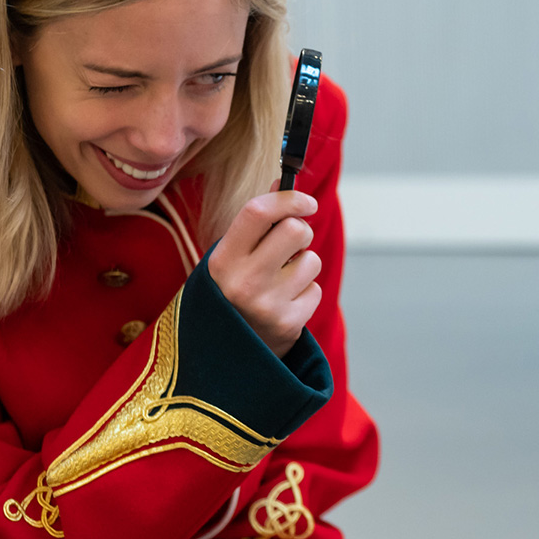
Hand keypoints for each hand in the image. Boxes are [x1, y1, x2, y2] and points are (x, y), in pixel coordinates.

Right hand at [208, 191, 321, 357]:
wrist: (224, 357)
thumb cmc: (230, 294)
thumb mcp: (230, 258)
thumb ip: (255, 222)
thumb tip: (282, 181)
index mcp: (222, 259)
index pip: (258, 211)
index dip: (289, 199)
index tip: (306, 202)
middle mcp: (242, 281)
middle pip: (296, 230)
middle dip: (301, 232)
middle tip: (291, 245)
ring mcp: (267, 305)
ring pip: (312, 260)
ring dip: (304, 266)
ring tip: (282, 282)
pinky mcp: (288, 325)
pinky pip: (316, 290)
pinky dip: (306, 293)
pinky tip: (285, 304)